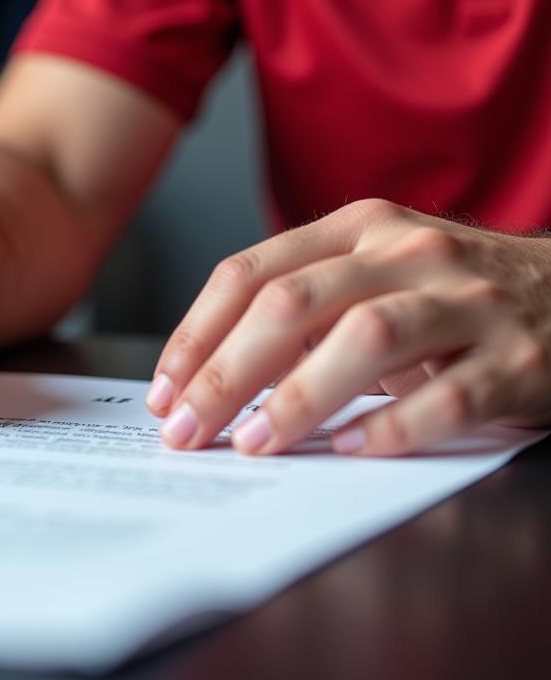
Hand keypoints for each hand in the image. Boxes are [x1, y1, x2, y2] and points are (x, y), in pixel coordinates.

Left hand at [146, 199, 550, 455]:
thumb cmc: (451, 291)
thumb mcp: (375, 273)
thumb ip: (305, 304)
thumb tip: (213, 370)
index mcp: (358, 228)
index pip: (251, 272)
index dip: (198, 333)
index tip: (165, 388)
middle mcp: (407, 252)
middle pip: (292, 304)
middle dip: (226, 372)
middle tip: (187, 431)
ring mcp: (466, 301)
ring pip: (365, 339)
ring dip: (298, 398)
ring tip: (253, 444)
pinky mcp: (520, 358)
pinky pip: (449, 396)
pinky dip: (392, 426)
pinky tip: (349, 450)